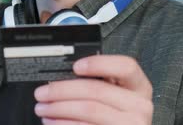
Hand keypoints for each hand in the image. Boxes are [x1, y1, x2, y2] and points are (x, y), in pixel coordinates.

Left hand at [34, 55, 152, 124]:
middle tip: (42, 92)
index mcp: (139, 86)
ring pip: (89, 110)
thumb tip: (62, 76)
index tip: (75, 66)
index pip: (126, 66)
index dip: (99, 63)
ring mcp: (132, 124)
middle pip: (97, 90)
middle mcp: (140, 105)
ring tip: (43, 108)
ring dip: (59, 108)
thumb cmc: (113, 113)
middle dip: (63, 90)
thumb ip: (97, 82)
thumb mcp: (113, 94)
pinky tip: (54, 122)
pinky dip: (64, 124)